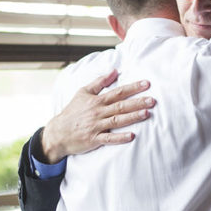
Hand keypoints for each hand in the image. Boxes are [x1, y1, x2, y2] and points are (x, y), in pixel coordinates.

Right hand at [39, 70, 154, 162]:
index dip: (133, 88)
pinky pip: (108, 138)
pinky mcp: (94, 139)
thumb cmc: (72, 112)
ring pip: (117, 120)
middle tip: (153, 100)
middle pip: (120, 106)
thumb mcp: (83, 92)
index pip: (118, 92)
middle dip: (137, 102)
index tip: (147, 84)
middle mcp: (98, 112)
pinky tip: (131, 136)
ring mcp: (96, 126)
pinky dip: (119, 137)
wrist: (58, 132)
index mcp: (97, 100)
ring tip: (146, 113)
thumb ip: (100, 82)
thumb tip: (115, 70)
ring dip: (132, 117)